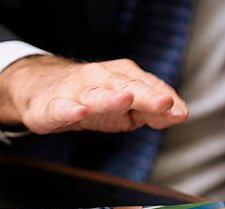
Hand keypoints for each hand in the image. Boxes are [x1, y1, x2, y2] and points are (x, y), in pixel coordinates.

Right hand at [0, 55, 187, 133]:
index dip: (164, 100)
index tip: (181, 112)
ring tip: (126, 99)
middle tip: (164, 103)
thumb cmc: (91, 98)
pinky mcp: (52, 106)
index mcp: (121, 77)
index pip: (147, 87)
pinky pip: (61, 108)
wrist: (43, 89)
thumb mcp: (125, 106)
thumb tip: (180, 114)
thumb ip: (152, 111)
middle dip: (145, 95)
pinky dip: (70, 109)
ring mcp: (75, 91)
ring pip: (95, 95)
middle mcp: (99, 79)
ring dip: (110, 98)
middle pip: (125, 87)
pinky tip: (79, 111)